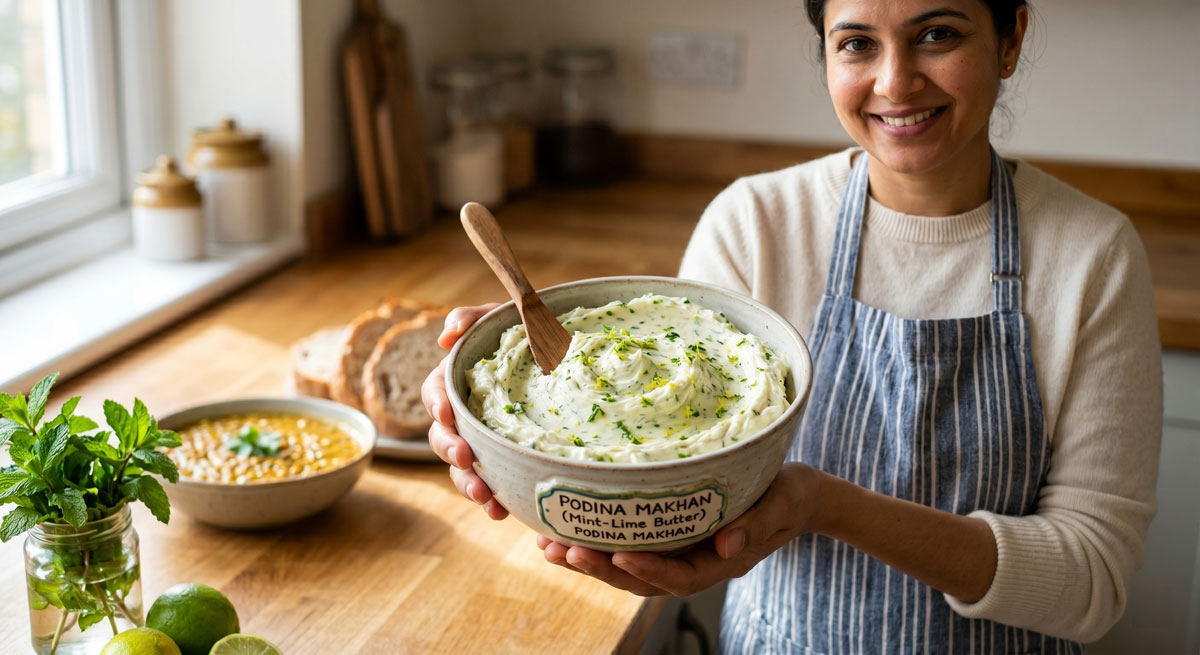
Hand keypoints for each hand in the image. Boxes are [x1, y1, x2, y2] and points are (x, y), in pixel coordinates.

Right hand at [421, 303, 506, 519]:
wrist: (561, 353)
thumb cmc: (527, 331)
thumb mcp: (500, 316)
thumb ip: (471, 318)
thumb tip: (446, 338)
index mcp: (458, 381)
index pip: (435, 392)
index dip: (436, 404)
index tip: (446, 414)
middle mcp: (465, 414)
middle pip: (442, 437)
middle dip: (451, 451)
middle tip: (466, 458)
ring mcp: (483, 440)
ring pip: (462, 468)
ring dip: (468, 483)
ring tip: (484, 497)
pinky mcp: (504, 460)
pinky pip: (492, 484)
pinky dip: (493, 500)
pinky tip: (502, 512)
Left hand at [537, 462, 822, 595]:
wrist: (798, 494)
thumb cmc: (791, 493)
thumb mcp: (783, 502)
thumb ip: (757, 524)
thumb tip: (726, 547)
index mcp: (723, 562)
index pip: (681, 576)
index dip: (648, 570)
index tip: (617, 554)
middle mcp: (696, 563)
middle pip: (643, 579)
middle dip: (600, 568)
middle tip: (562, 551)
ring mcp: (681, 552)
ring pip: (629, 568)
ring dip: (588, 560)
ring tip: (548, 546)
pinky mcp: (670, 536)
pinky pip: (630, 547)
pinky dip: (597, 542)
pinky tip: (564, 531)